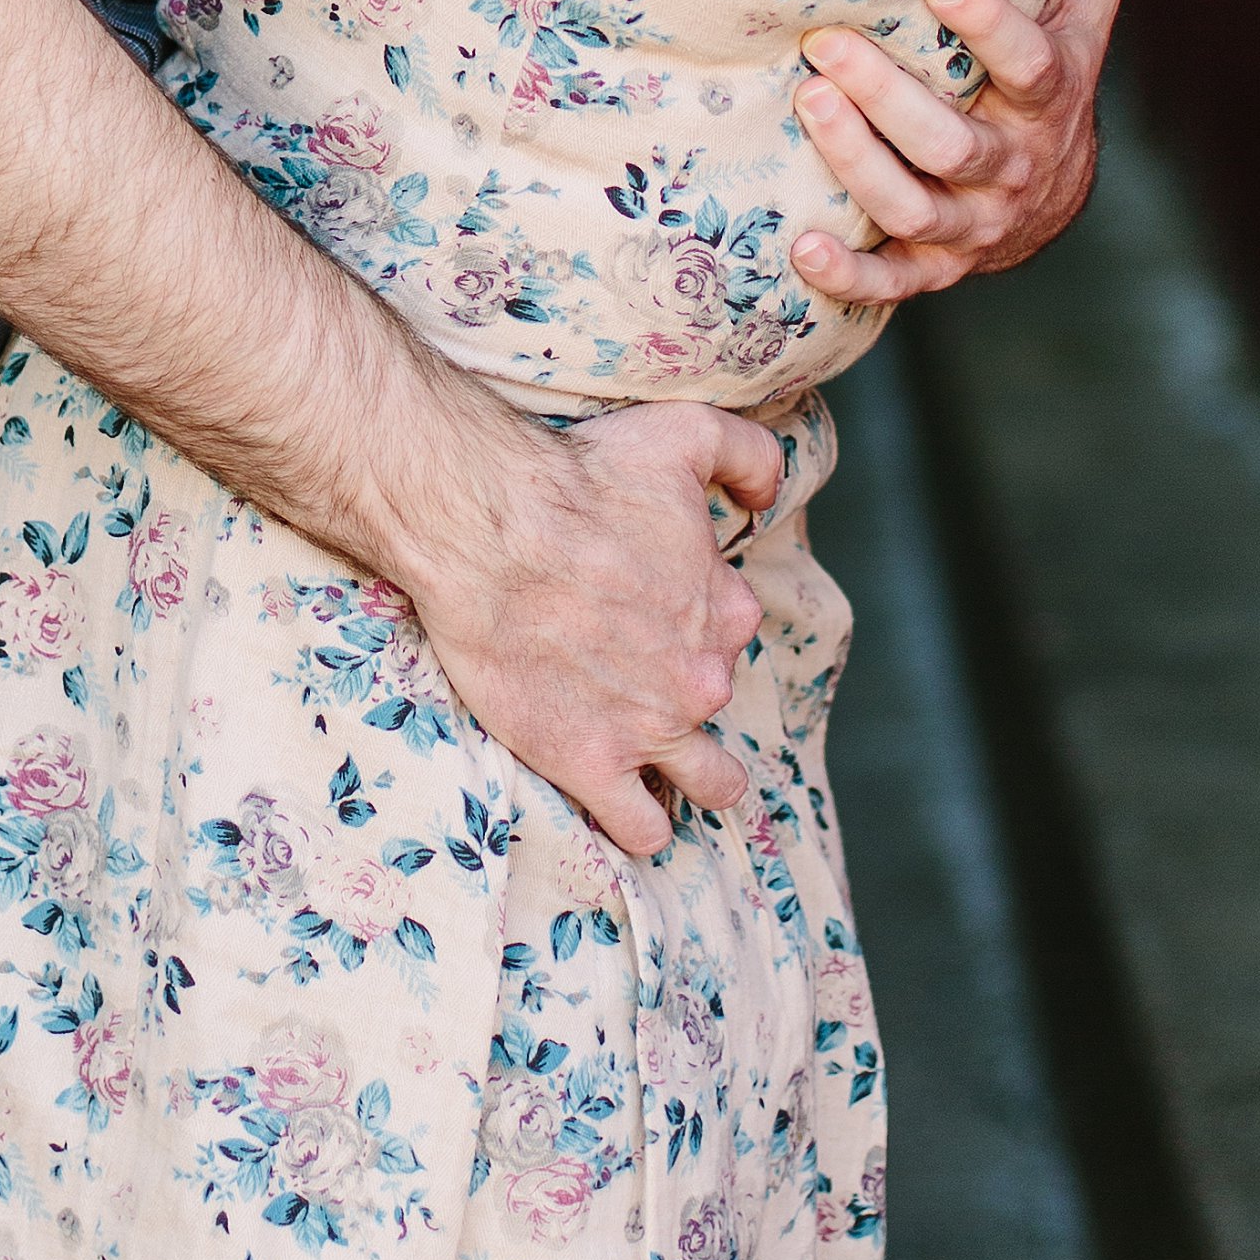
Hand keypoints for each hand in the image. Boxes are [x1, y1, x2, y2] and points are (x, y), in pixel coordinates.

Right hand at [391, 398, 783, 862]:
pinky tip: (622, 800)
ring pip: (709, 781)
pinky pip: (641, 827)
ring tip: (658, 756)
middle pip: (711, 696)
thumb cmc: (579, 475)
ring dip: (698, 775)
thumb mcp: (685, 432)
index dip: (692, 612)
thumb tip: (772, 493)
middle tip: (627, 664)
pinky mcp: (591, 764)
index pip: (729, 626)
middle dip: (683, 685)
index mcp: (725, 607)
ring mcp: (651, 728)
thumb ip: (751, 455)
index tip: (647, 600)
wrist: (487, 527)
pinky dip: (641, 823)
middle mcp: (702, 675)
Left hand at [785, 0, 1124, 302]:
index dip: (990, 27)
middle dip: (890, 96)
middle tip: (827, 43)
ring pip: (918, 206)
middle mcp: (1015, 165)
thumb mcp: (1085, 2)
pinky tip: (800, 249)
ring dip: (859, 164)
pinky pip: (893, 283)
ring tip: (808, 106)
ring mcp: (975, 222)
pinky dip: (850, 276)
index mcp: (1051, 95)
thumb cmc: (1054, 71)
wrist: (1058, 192)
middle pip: (956, 143)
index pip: (1030, 64)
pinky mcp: (937, 265)